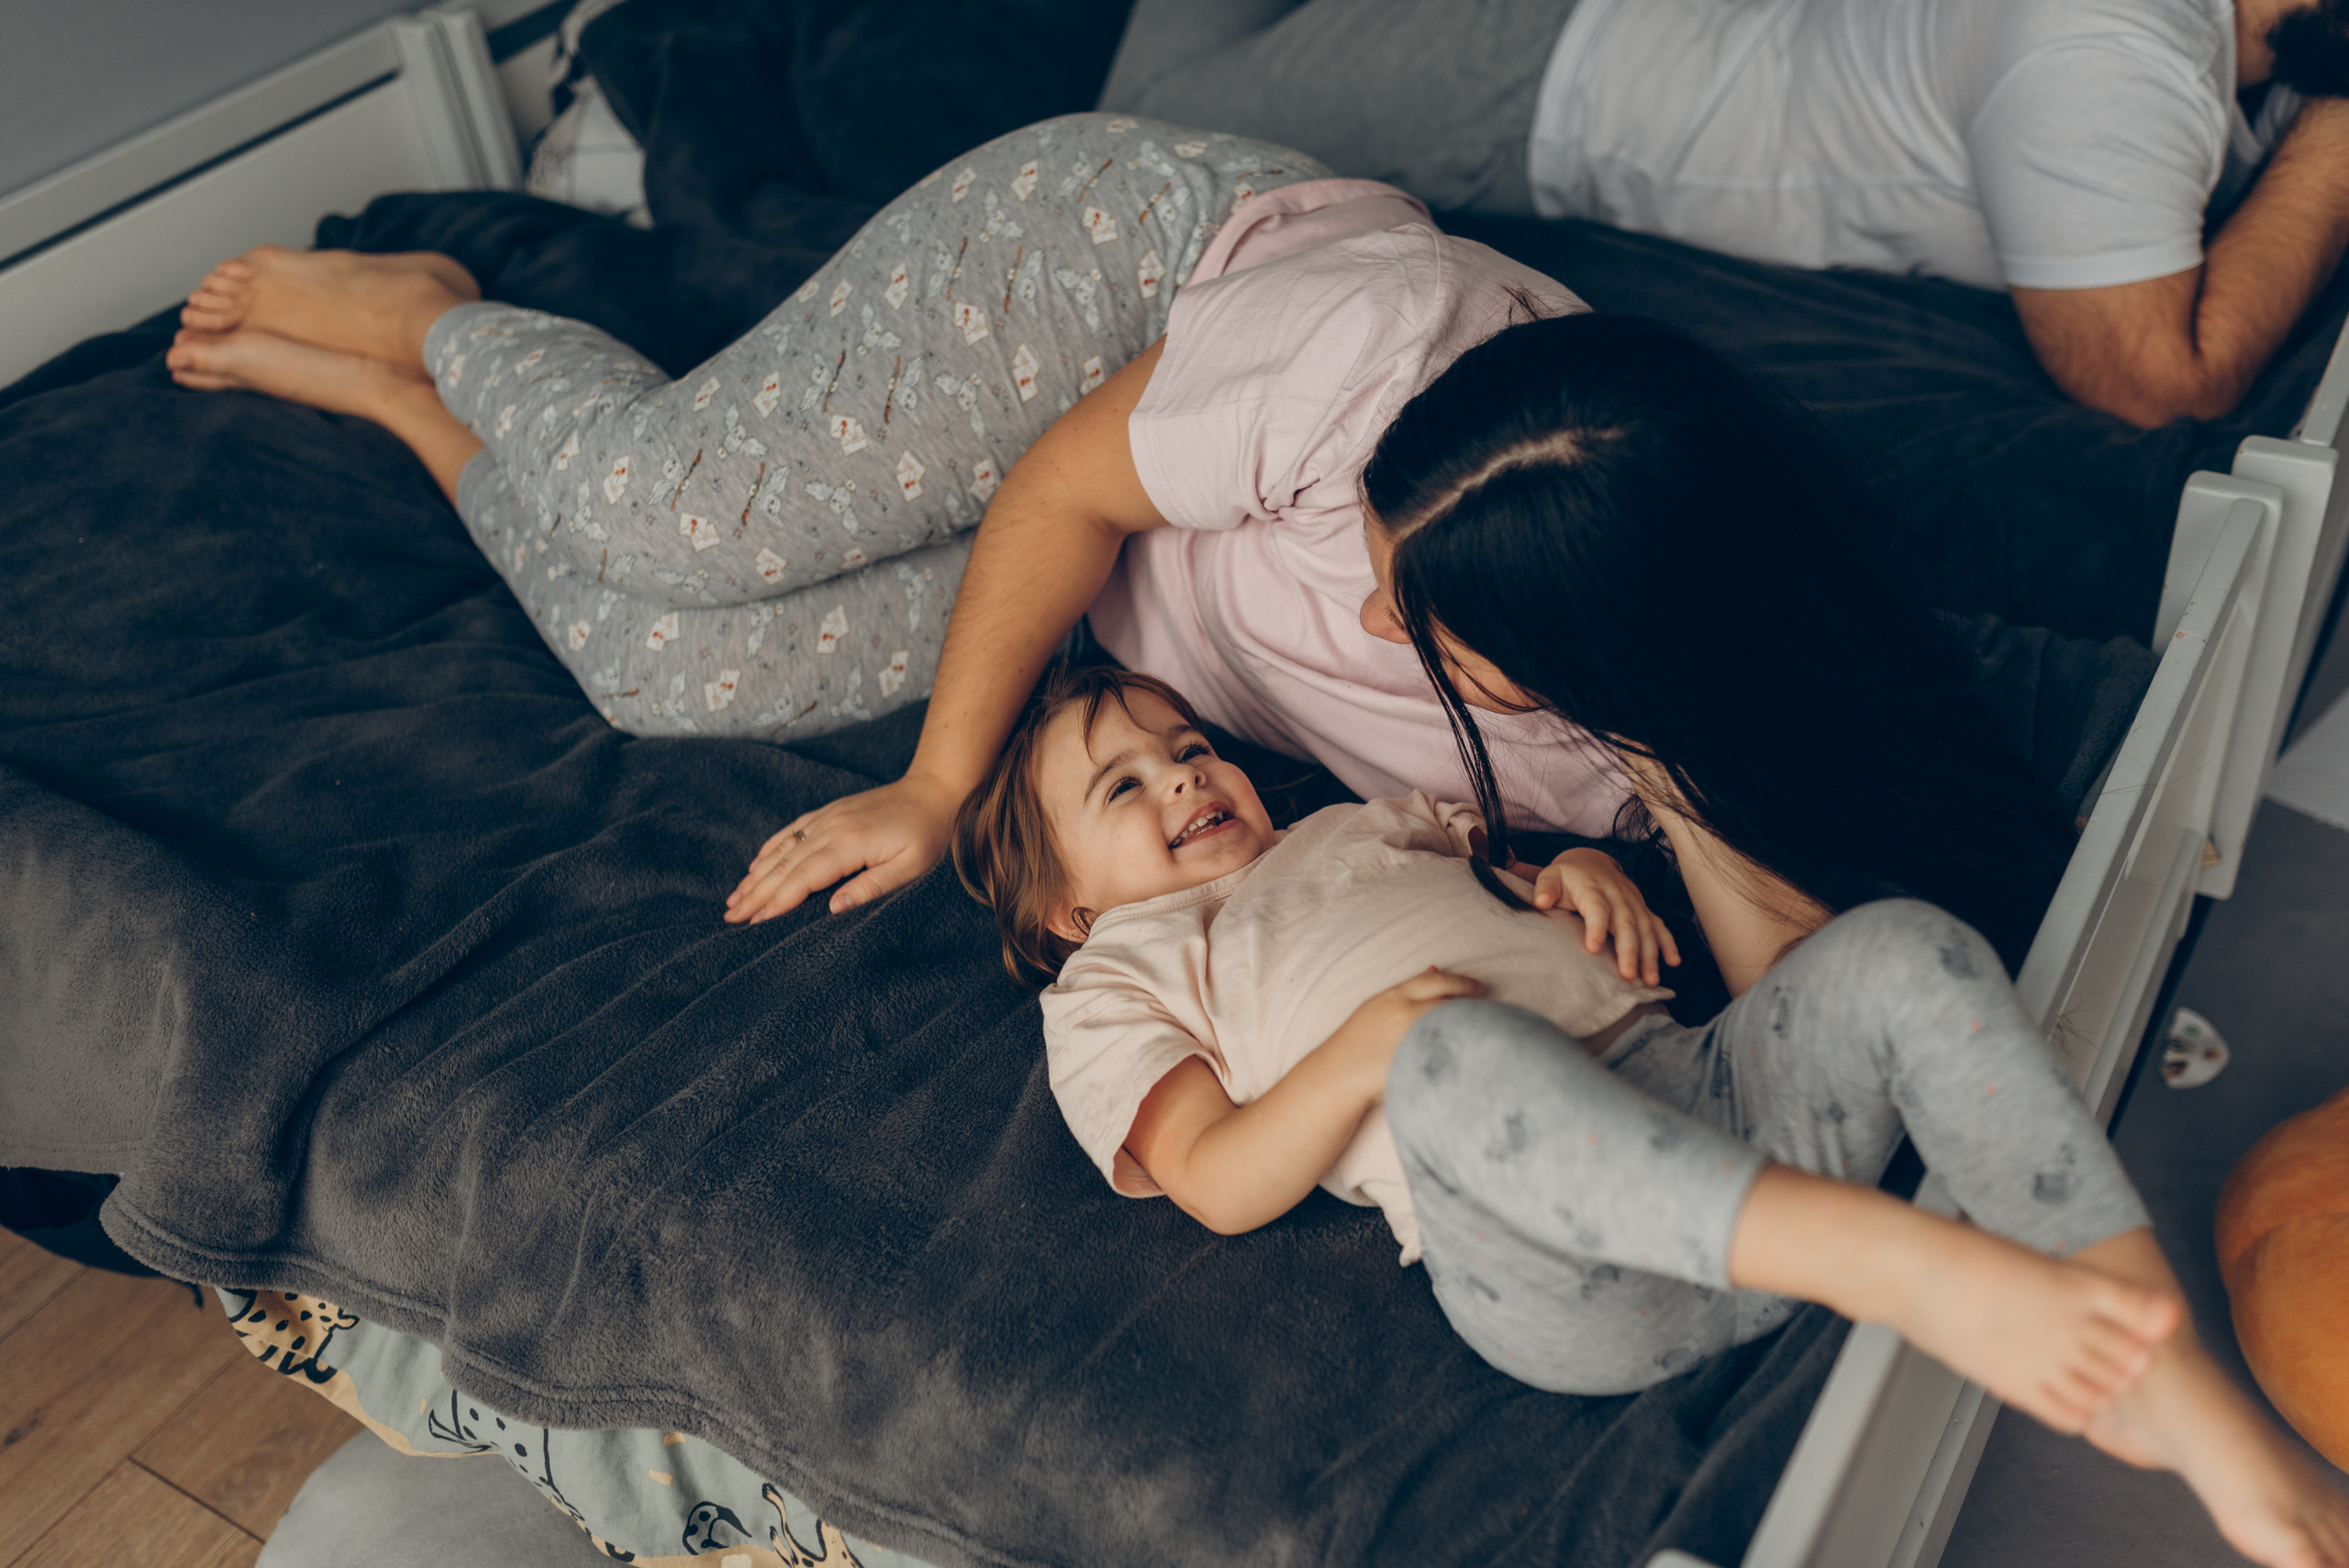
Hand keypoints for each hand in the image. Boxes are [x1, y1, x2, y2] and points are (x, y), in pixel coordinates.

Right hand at [725, 769, 961, 922]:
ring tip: (733, 899)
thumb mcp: (911, 867)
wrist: (933, 791)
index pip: (803, 878)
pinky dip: (770, 849)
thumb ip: (871, 887)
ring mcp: (827, 817)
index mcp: (849, 844)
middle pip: (784, 866)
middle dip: (755, 893)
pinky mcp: (830, 812)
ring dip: (756, 875)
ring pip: (782, 850)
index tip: (753, 923)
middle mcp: (830, 828)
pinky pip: (792, 831)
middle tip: (730, 918)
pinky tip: (755, 865)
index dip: (776, 902)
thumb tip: (832, 909)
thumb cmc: (927, 834)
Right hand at [1334, 967, 1487, 1096]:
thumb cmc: (1358, 1042)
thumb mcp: (1380, 1006)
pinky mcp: (1410, 1064)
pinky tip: (1471, 1057)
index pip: (1437, 982)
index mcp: (1393, 997)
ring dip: (1468, 1028)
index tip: (1480, 989)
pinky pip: (1443, 1057)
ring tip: (1484, 1032)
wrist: (1334, 1075)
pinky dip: (1459, 1053)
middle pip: (1448, 1003)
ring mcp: (1406, 1040)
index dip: (1463, 984)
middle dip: (1472, 1004)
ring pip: (1449, 1029)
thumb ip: (1409, 989)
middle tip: (1490, 1011)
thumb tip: (1436, 969)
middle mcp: (1402, 1014)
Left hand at [1531, 847, 1681, 985]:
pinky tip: (1673, 962)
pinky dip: (1668, 943)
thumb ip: (1545, 887)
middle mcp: (1617, 895)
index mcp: (1592, 888)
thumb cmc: (1566, 876)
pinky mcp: (1642, 909)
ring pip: (1645, 928)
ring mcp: (1633, 902)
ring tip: (1649, 980)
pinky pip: (1658, 925)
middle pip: (1625, 923)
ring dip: (1650, 954)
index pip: (1596, 908)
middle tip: (1627, 975)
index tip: (1591, 949)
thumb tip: (1540, 901)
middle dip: (1629, 950)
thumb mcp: (1550, 876)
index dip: (1595, 928)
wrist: (1590, 860)